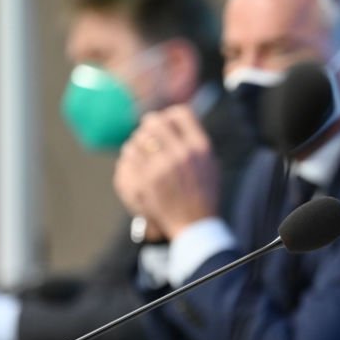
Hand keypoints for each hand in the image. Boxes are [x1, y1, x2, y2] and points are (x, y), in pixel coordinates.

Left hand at [114, 106, 218, 238]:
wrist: (195, 225)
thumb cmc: (204, 195)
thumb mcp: (210, 164)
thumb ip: (195, 141)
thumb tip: (175, 118)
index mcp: (200, 147)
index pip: (180, 114)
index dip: (169, 115)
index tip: (165, 122)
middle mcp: (182, 154)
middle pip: (156, 123)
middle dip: (148, 127)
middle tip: (146, 132)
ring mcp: (162, 167)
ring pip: (138, 138)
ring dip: (137, 142)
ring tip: (139, 149)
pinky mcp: (145, 181)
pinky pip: (129, 156)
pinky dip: (129, 157)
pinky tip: (133, 161)